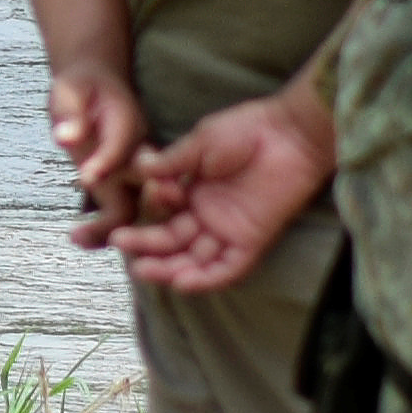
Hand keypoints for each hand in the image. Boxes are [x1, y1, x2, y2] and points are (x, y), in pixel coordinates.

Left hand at [46, 63, 149, 222]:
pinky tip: (78, 238)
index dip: (107, 162)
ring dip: (112, 228)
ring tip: (77, 238)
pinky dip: (103, 230)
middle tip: (98, 228)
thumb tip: (65, 138)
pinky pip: (119, 215)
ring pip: (135, 209)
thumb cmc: (81, 88)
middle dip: (130, 209)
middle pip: (146, 188)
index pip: (123, 146)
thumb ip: (70, 112)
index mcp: (128, 125)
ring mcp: (131, 174)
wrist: (94, 89)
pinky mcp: (120, 187)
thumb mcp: (71, 89)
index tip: (86, 177)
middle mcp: (138, 154)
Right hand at [92, 85, 337, 296]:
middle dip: (147, 246)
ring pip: (195, 260)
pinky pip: (228, 268)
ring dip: (170, 268)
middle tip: (121, 245)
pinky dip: (207, 279)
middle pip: (174, 241)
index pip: (165, 213)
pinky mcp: (253, 240)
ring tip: (144, 271)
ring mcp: (231, 230)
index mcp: (196, 191)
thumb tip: (139, 168)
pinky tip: (182, 282)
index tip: (156, 191)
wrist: (290, 133)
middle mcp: (210, 215)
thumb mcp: (200, 143)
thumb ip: (171, 163)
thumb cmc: (247, 130)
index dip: (155, 207)